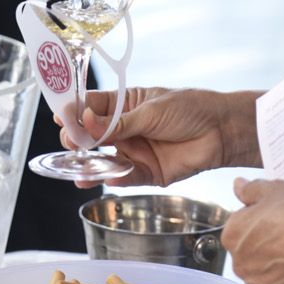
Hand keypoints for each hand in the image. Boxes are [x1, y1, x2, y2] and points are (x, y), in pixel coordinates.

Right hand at [56, 86, 236, 186]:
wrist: (222, 131)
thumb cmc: (189, 109)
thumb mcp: (151, 111)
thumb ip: (119, 122)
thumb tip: (85, 121)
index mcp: (124, 105)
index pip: (91, 106)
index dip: (75, 111)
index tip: (61, 116)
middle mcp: (125, 129)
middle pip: (92, 135)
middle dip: (78, 139)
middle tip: (71, 142)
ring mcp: (135, 151)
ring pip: (105, 159)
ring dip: (90, 164)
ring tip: (76, 169)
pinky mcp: (147, 172)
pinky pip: (125, 177)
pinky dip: (113, 178)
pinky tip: (104, 177)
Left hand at [222, 178, 283, 283]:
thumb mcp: (275, 191)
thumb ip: (250, 189)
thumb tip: (237, 186)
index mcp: (233, 236)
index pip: (239, 230)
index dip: (258, 226)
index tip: (276, 224)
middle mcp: (239, 265)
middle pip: (249, 257)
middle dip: (264, 252)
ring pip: (262, 280)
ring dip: (274, 274)